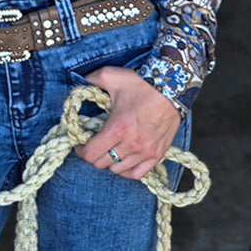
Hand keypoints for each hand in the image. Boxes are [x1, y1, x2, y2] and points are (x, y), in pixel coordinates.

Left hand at [74, 66, 180, 180]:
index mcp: (117, 128)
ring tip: (108, 149)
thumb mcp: (111, 76)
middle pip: (102, 163)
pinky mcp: (157, 155)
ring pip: (118, 170)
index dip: (81, 151)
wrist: (172, 88)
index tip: (79, 144)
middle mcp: (131, 144)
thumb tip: (79, 80)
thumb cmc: (141, 83)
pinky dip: (127, 170)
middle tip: (93, 143)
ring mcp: (145, 152)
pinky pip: (137, 174)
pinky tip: (123, 160)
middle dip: (93, 154)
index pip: (91, 153)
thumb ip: (91, 79)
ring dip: (109, 161)